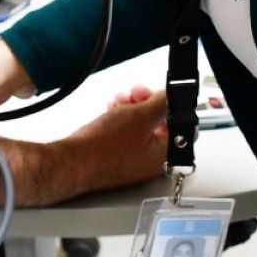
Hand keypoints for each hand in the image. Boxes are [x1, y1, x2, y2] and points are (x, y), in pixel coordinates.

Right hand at [54, 87, 168, 193]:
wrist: (73, 162)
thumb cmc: (104, 147)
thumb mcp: (139, 116)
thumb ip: (161, 104)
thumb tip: (170, 98)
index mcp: (163, 155)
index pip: (183, 130)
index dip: (173, 108)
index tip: (162, 97)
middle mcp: (151, 162)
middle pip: (159, 126)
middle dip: (147, 104)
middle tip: (138, 94)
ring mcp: (134, 163)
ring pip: (141, 129)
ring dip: (132, 109)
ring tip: (120, 100)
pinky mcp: (117, 160)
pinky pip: (126, 136)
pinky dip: (121, 120)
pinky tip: (112, 111)